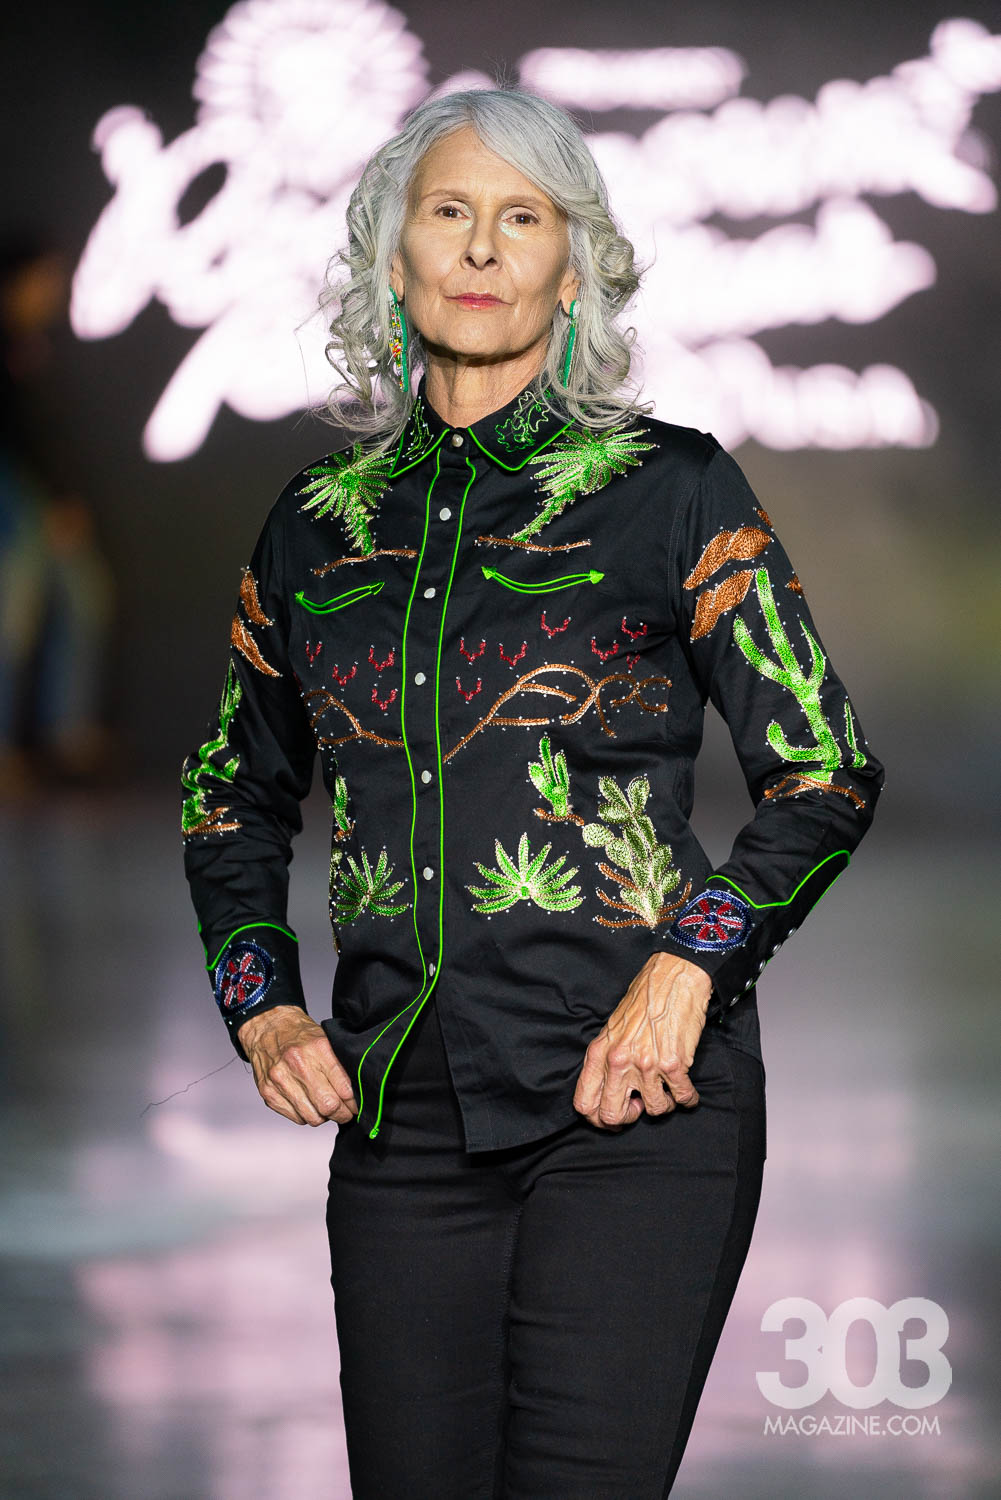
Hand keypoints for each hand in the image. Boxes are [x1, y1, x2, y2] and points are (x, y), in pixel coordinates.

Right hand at [237, 1005, 358, 1125]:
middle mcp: (298, 1065)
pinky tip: (308, 1103)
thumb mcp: (326, 1040)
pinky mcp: (268, 1093)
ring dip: (323, 1116)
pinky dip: (306, 1115)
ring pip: (313, 1118)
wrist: (268, 1026)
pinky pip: (296, 1118)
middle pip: (329, 1106)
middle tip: (345, 1112)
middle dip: (342, 1114)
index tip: (356, 1106)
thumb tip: (358, 1092)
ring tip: (325, 1106)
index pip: (345, 1089)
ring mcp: (281, 1080)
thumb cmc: (300, 1034)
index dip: (354, 1103)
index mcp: (318, 1049)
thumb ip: (341, 1065)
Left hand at [573, 953, 712, 1129]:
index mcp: (599, 1053)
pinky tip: (687, 1089)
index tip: (613, 1116)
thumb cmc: (645, 998)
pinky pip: (682, 1098)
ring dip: (663, 1104)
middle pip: (612, 1116)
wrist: (674, 976)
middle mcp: (619, 1061)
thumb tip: (609, 1090)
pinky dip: (688, 1098)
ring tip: (666, 1089)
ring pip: (654, 1110)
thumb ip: (607, 1060)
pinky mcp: (674, 1064)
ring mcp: (646, 1065)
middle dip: (628, 1118)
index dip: (598, 1119)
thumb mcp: (613, 1028)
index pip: (585, 1103)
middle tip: (639, 1106)